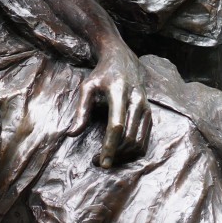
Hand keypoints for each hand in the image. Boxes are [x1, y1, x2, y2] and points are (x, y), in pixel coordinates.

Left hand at [68, 46, 151, 167]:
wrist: (123, 60)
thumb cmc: (102, 75)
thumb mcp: (87, 87)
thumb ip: (80, 111)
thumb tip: (71, 134)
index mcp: (119, 92)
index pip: (117, 125)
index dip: (109, 146)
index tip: (101, 162)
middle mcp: (137, 101)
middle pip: (128, 137)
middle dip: (114, 154)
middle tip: (97, 161)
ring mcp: (146, 108)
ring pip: (138, 142)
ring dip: (123, 156)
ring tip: (106, 157)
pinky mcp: (150, 115)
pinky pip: (144, 141)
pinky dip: (132, 152)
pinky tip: (118, 152)